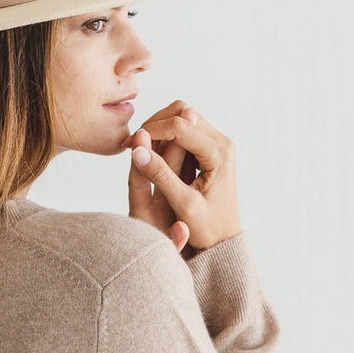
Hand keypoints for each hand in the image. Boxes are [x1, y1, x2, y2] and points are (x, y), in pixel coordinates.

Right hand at [126, 101, 242, 254]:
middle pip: (182, 112)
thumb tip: (137, 150)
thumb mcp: (182, 204)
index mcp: (219, 154)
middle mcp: (221, 143)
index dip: (152, 130)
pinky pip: (184, 130)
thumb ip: (160, 175)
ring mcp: (217, 144)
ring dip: (159, 129)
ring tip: (141, 151)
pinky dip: (165, 136)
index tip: (130, 145)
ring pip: (182, 117)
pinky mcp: (209, 149)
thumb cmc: (207, 228)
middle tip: (134, 144)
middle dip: (155, 124)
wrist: (224, 240)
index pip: (180, 125)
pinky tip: (152, 155)